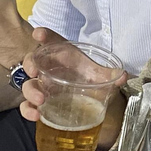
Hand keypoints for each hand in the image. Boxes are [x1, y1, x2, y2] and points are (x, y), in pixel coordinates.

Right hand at [17, 28, 127, 150]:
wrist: (90, 96)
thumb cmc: (90, 77)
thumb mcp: (101, 75)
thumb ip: (110, 75)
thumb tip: (123, 76)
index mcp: (62, 54)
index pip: (51, 40)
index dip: (44, 36)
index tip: (39, 34)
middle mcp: (49, 67)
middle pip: (33, 61)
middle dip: (31, 63)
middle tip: (35, 71)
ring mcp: (42, 85)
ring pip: (29, 85)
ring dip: (31, 91)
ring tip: (40, 100)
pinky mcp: (40, 102)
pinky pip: (27, 105)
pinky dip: (28, 110)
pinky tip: (35, 115)